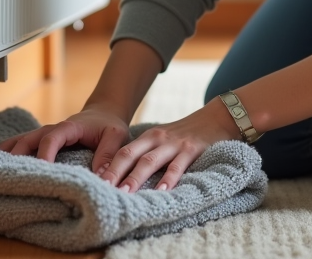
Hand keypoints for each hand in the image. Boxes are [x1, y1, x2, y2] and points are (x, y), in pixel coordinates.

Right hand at [0, 105, 131, 171]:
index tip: (41, 170)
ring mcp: (46, 134)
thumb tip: (102, 178)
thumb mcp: (116, 136)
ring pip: (22, 140)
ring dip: (9, 152)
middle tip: (6, 172)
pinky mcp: (44, 140)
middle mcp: (53, 129)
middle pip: (29, 138)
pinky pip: (24, 144)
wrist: (105, 113)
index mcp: (69, 127)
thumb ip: (109, 155)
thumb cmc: (109, 125)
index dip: (44, 154)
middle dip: (17, 153)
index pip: (52, 138)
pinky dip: (10, 151)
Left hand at [100, 100, 240, 192]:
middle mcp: (158, 138)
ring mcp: (174, 144)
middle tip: (101, 190)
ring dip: (135, 178)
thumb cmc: (188, 135)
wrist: (218, 118)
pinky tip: (161, 192)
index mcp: (149, 137)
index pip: (122, 152)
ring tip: (124, 193)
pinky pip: (177, 166)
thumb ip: (149, 154)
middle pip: (130, 155)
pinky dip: (168, 179)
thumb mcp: (165, 140)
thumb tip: (126, 180)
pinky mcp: (192, 149)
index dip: (107, 167)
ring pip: (149, 161)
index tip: (93, 183)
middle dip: (114, 173)